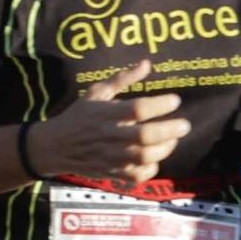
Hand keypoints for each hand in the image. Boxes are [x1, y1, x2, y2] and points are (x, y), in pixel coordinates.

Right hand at [28, 59, 190, 185]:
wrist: (55, 146)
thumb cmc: (80, 115)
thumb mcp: (96, 93)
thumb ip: (122, 79)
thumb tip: (147, 63)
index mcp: (103, 112)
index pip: (136, 109)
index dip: (159, 105)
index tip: (175, 100)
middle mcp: (107, 135)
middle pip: (144, 136)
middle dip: (170, 130)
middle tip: (185, 124)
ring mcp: (109, 156)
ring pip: (144, 156)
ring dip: (164, 149)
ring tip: (172, 140)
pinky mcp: (111, 172)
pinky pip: (137, 175)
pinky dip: (150, 168)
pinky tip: (153, 158)